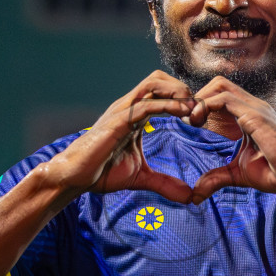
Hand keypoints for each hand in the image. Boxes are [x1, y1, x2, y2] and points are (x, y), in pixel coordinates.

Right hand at [46, 72, 197, 202]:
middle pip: (159, 79)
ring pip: (153, 83)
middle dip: (182, 88)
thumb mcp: (141, 177)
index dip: (183, 99)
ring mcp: (123, 111)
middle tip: (198, 109)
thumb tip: (189, 197)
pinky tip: (183, 113)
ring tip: (193, 107)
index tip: (199, 116)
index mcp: (135, 116)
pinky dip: (168, 105)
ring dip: (177, 91)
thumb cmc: (101, 172)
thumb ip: (165, 183)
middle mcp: (129, 107)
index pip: (162, 92)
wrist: (75, 177)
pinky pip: (146, 104)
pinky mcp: (118, 120)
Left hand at [188, 77, 275, 201]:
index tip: (188, 124)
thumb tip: (196, 194)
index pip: (220, 96)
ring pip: (219, 85)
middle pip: (218, 84)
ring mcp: (254, 108)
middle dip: (196, 97)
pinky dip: (205, 105)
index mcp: (248, 116)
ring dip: (198, 100)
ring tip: (190, 121)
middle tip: (186, 120)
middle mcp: (251, 107)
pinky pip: (224, 99)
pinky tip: (198, 122)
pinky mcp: (255, 115)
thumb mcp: (238, 175)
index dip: (200, 105)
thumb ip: (216, 179)